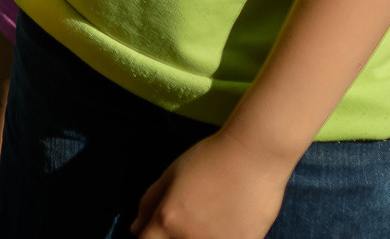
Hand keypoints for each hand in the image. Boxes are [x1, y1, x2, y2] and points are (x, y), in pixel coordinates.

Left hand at [131, 128, 296, 238]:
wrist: (253, 157)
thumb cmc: (209, 160)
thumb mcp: (169, 175)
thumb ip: (149, 203)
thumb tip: (136, 229)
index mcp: (167, 221)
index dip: (149, 235)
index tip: (158, 228)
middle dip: (171, 236)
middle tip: (187, 217)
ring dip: (196, 236)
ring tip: (208, 217)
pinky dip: (220, 236)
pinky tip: (227, 222)